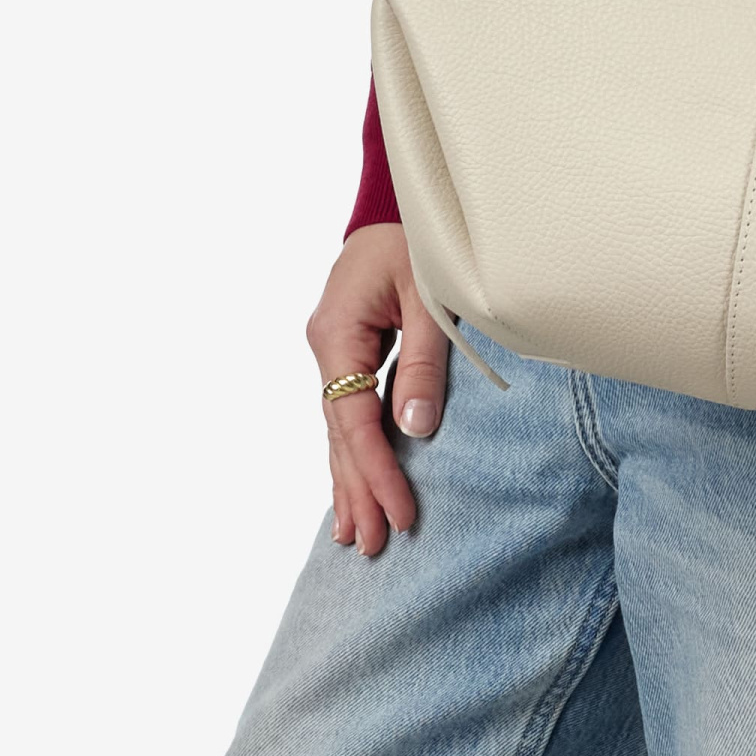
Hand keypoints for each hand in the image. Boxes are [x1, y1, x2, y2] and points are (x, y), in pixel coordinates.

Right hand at [306, 222, 449, 555]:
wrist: (397, 207)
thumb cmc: (418, 244)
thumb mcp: (429, 299)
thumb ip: (424, 363)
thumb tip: (414, 431)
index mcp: (336, 333)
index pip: (353, 419)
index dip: (375, 470)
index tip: (399, 513)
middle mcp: (326, 347)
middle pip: (338, 433)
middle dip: (357, 490)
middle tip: (373, 548)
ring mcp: (332, 351)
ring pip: (338, 428)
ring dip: (349, 480)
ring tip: (357, 536)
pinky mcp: (347, 353)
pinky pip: (347, 412)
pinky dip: (352, 451)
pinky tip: (353, 487)